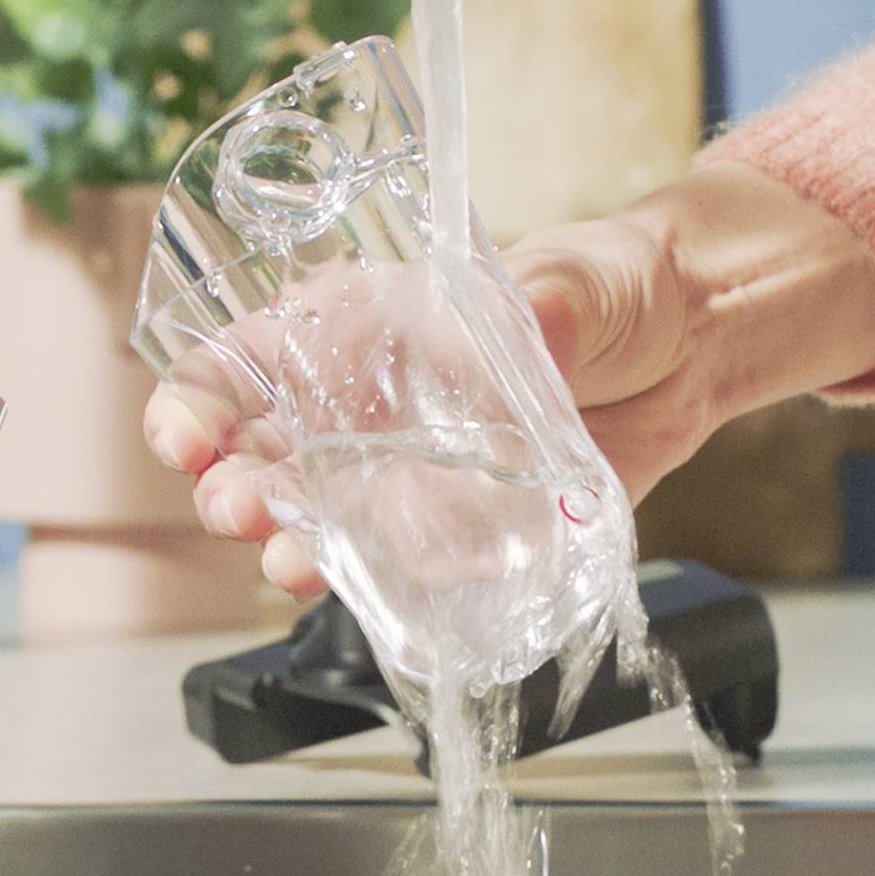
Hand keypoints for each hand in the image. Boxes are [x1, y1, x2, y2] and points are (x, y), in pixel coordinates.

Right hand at [144, 163, 874, 596]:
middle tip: (236, 507)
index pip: (247, 358)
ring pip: (318, 522)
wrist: (687, 349)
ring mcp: (407, 475)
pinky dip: (380, 589)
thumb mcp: (574, 282)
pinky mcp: (461, 531)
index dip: (201, 397)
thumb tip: (538, 323)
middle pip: (264, 455)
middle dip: (234, 486)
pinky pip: (402, 572)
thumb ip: (548, 306)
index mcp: (361, 325)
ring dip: (290, 545)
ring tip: (288, 560)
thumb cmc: (609, 290)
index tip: (186, 434)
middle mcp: (367, 407)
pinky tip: (367, 593)